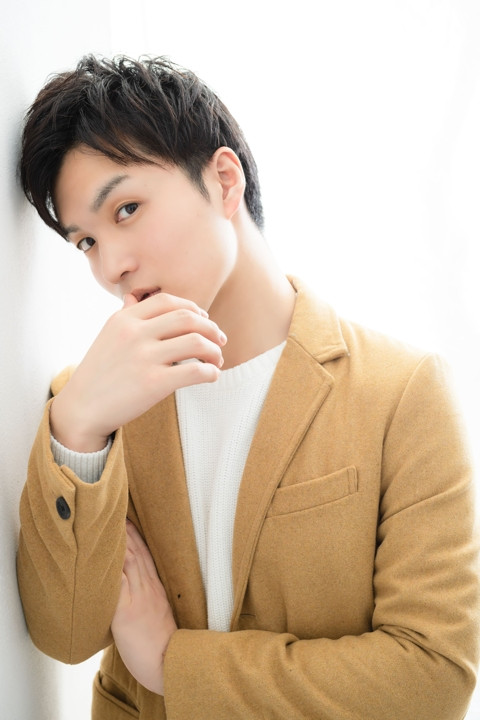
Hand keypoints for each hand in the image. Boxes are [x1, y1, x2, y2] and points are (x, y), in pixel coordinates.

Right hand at [50, 292, 225, 450]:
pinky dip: (211, 372)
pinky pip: (196, 371)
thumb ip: (125, 316)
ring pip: (197, 342)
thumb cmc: (99, 373)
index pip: (167, 300)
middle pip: (188, 317)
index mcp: (124, 319)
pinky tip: (211, 376)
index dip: (193, 307)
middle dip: (211, 327)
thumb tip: (135, 297)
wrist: (82, 408)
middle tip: (220, 340)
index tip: (204, 319)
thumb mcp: (107, 336)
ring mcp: (144, 357)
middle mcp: (134, 333)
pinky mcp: (154, 383)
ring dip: (215, 351)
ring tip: (217, 360)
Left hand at [111, 520, 176, 694]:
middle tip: (114, 505)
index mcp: (155, 587)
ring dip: (116, 539)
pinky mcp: (126, 611)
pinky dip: (108, 567)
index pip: (144, 552)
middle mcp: (148, 587)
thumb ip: (147, 599)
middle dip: (124, 528)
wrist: (170, 665)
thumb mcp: (158, 615)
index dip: (134, 533)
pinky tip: (99, 554)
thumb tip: (129, 591)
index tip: (126, 514)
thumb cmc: (163, 647)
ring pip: (126, 560)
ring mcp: (138, 597)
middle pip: (134, 549)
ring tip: (104, 519)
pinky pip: (115, 584)